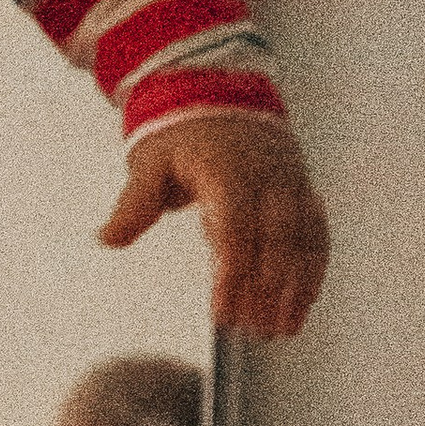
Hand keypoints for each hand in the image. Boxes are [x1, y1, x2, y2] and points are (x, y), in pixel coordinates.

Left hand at [102, 111, 327, 336]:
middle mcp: (269, 178)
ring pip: (306, 239)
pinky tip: (300, 305)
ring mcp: (292, 184)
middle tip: (254, 331)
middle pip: (279, 240)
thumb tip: (107, 239)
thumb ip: (134, 204)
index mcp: (230, 171)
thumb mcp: (150, 161)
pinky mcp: (303, 193)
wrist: (223, 94)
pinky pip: (317, 234)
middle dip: (269, 290)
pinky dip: (312, 271)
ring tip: (283, 330)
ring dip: (298, 287)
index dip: (233, 274)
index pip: (237, 229)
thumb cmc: (183, 131)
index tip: (224, 314)